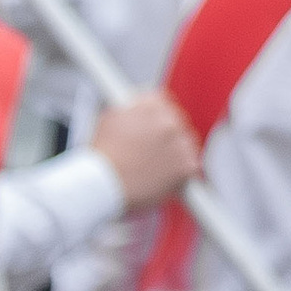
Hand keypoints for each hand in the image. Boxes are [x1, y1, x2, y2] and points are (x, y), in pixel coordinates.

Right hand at [89, 90, 198, 210]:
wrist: (100, 186)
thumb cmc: (99, 158)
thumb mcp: (109, 119)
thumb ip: (130, 109)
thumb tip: (136, 109)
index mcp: (151, 104)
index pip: (164, 105)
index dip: (155, 123)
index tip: (150, 135)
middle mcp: (169, 119)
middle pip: (177, 126)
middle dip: (165, 141)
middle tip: (148, 158)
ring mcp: (179, 142)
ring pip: (186, 146)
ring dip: (174, 157)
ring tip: (150, 173)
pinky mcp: (186, 166)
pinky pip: (191, 169)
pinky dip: (180, 178)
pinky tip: (161, 183)